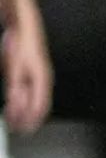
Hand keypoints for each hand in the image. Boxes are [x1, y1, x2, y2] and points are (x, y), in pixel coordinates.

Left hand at [2, 15, 51, 133]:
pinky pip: (30, 92)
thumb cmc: (21, 45)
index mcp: (42, 79)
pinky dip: (22, 101)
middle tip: (14, 127)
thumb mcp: (14, 67)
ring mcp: (38, 76)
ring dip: (23, 110)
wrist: (24, 26)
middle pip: (38, 105)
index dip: (33, 120)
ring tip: (12, 118)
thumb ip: (15, 87)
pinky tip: (14, 103)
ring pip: (34, 100)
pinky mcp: (31, 73)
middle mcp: (43, 80)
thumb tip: (14, 104)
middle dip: (26, 117)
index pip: (41, 106)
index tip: (23, 130)